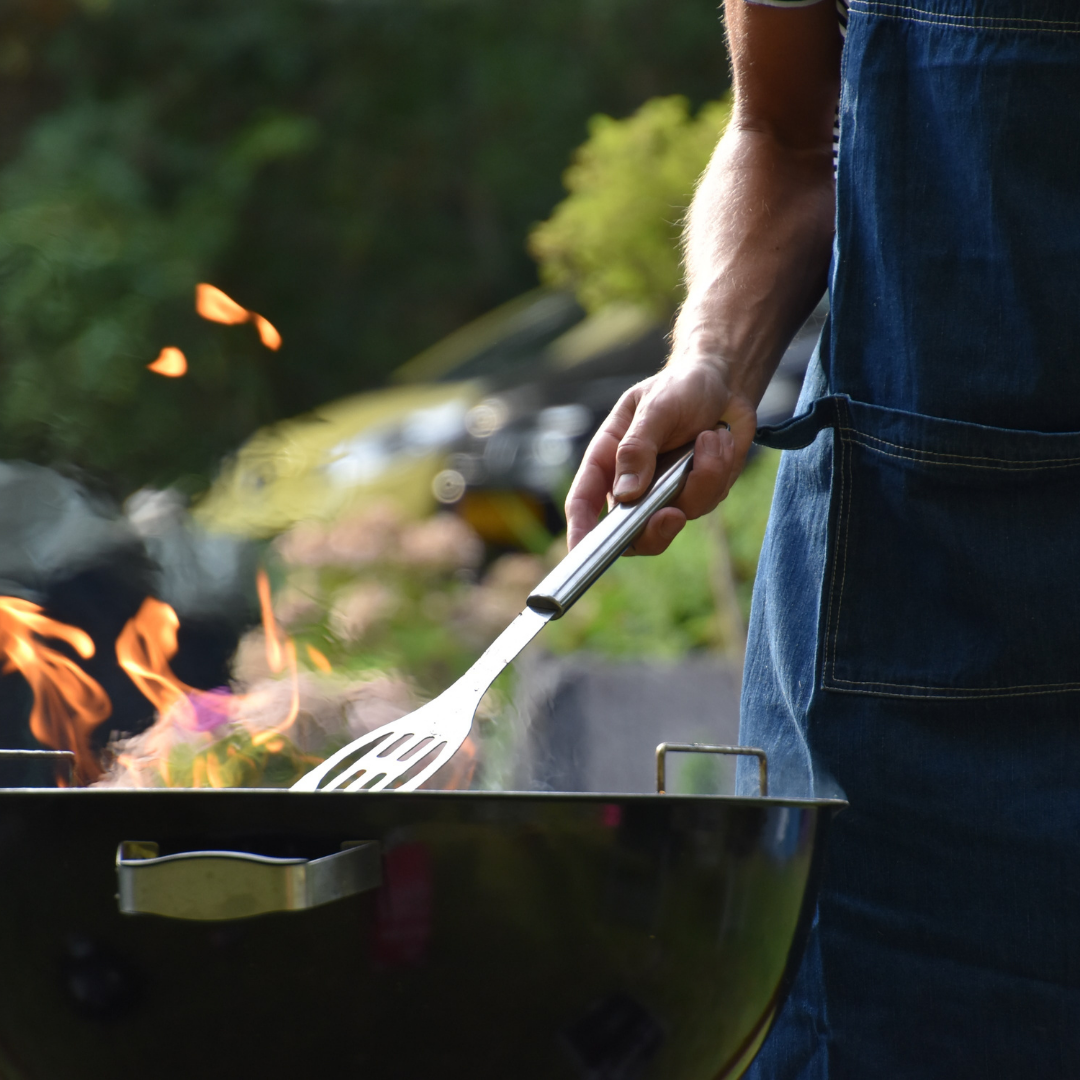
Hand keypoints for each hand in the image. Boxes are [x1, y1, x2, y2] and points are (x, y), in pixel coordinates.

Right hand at [565, 359, 756, 554]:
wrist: (724, 384)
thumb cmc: (680, 388)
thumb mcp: (655, 407)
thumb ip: (638, 448)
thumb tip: (626, 494)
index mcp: (608, 459)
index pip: (584, 502)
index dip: (580, 531)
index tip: (581, 553)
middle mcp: (632, 483)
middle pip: (630, 533)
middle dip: (653, 531)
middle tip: (672, 515)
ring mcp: (664, 493)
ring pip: (677, 516)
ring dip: (701, 478)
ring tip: (710, 437)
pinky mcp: (696, 493)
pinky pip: (707, 501)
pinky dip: (719, 471)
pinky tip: (720, 440)